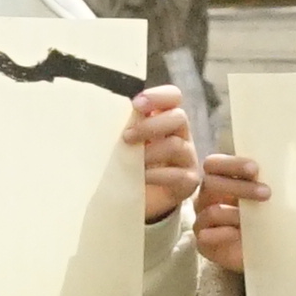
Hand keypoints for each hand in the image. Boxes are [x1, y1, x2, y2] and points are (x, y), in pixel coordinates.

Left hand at [127, 84, 195, 224]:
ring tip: (133, 163)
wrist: (134, 199)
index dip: (158, 96)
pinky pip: (178, 174)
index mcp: (165, 118)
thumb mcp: (125, 142)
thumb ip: (124, 126)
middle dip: (151, 125)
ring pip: (176, 145)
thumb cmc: (127, 163)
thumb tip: (107, 111)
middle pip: (178, 117)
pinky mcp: (188, 181)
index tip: (136, 104)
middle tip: (126, 137)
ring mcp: (187, 158)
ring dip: (150, 153)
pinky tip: (142, 178)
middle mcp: (180, 134)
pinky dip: (157, 175)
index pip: (172, 96)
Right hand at [189, 150, 262, 276]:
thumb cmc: (263, 217)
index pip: (214, 164)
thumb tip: (278, 172)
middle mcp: (207, 198)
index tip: (255, 169)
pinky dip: (223, 234)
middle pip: (210, 183)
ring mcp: (202, 220)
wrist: (262, 250)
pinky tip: (238, 234)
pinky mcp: (203, 243)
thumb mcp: (265, 198)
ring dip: (235, 213)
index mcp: (219, 180)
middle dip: (239, 187)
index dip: (231, 164)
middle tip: (266, 193)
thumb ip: (262, 184)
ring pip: (212, 211)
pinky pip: (206, 236)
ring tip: (256, 220)